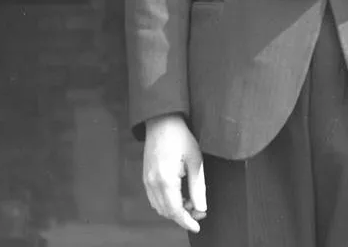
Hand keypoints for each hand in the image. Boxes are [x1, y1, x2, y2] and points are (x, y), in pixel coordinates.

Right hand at [142, 114, 206, 231]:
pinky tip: (179, 195)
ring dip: (175, 210)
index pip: (175, 211)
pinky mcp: (145, 177)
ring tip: (191, 201)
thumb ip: (198, 187)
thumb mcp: (195, 161)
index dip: (186, 221)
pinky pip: (154, 198)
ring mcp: (146, 181)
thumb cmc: (180, 137)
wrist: (162, 122)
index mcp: (165, 179)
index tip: (197, 226)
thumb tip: (201, 208)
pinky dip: (167, 202)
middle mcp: (152, 183)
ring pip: (160, 207)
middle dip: (183, 216)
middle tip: (199, 210)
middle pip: (166, 212)